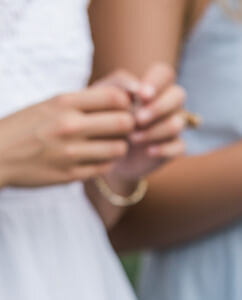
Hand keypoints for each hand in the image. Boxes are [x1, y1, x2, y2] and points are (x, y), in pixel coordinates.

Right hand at [0, 83, 134, 188]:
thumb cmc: (27, 126)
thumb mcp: (50, 104)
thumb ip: (82, 102)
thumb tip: (121, 98)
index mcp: (64, 102)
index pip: (115, 97)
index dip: (126, 103)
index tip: (122, 108)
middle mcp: (70, 125)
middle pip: (124, 123)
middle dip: (128, 126)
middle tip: (121, 129)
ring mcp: (71, 152)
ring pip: (119, 149)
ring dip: (118, 147)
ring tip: (108, 144)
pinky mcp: (71, 175)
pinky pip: (104, 168)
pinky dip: (105, 163)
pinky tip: (96, 158)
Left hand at [104, 63, 187, 182]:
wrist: (103, 149)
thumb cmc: (103, 116)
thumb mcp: (104, 95)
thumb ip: (120, 83)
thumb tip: (138, 87)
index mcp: (152, 86)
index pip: (164, 73)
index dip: (156, 83)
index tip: (141, 96)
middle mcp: (167, 103)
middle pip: (178, 95)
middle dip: (158, 107)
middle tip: (137, 119)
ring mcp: (172, 125)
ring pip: (177, 123)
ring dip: (155, 130)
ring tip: (132, 138)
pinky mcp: (173, 147)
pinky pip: (179, 146)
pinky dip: (164, 148)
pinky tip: (147, 151)